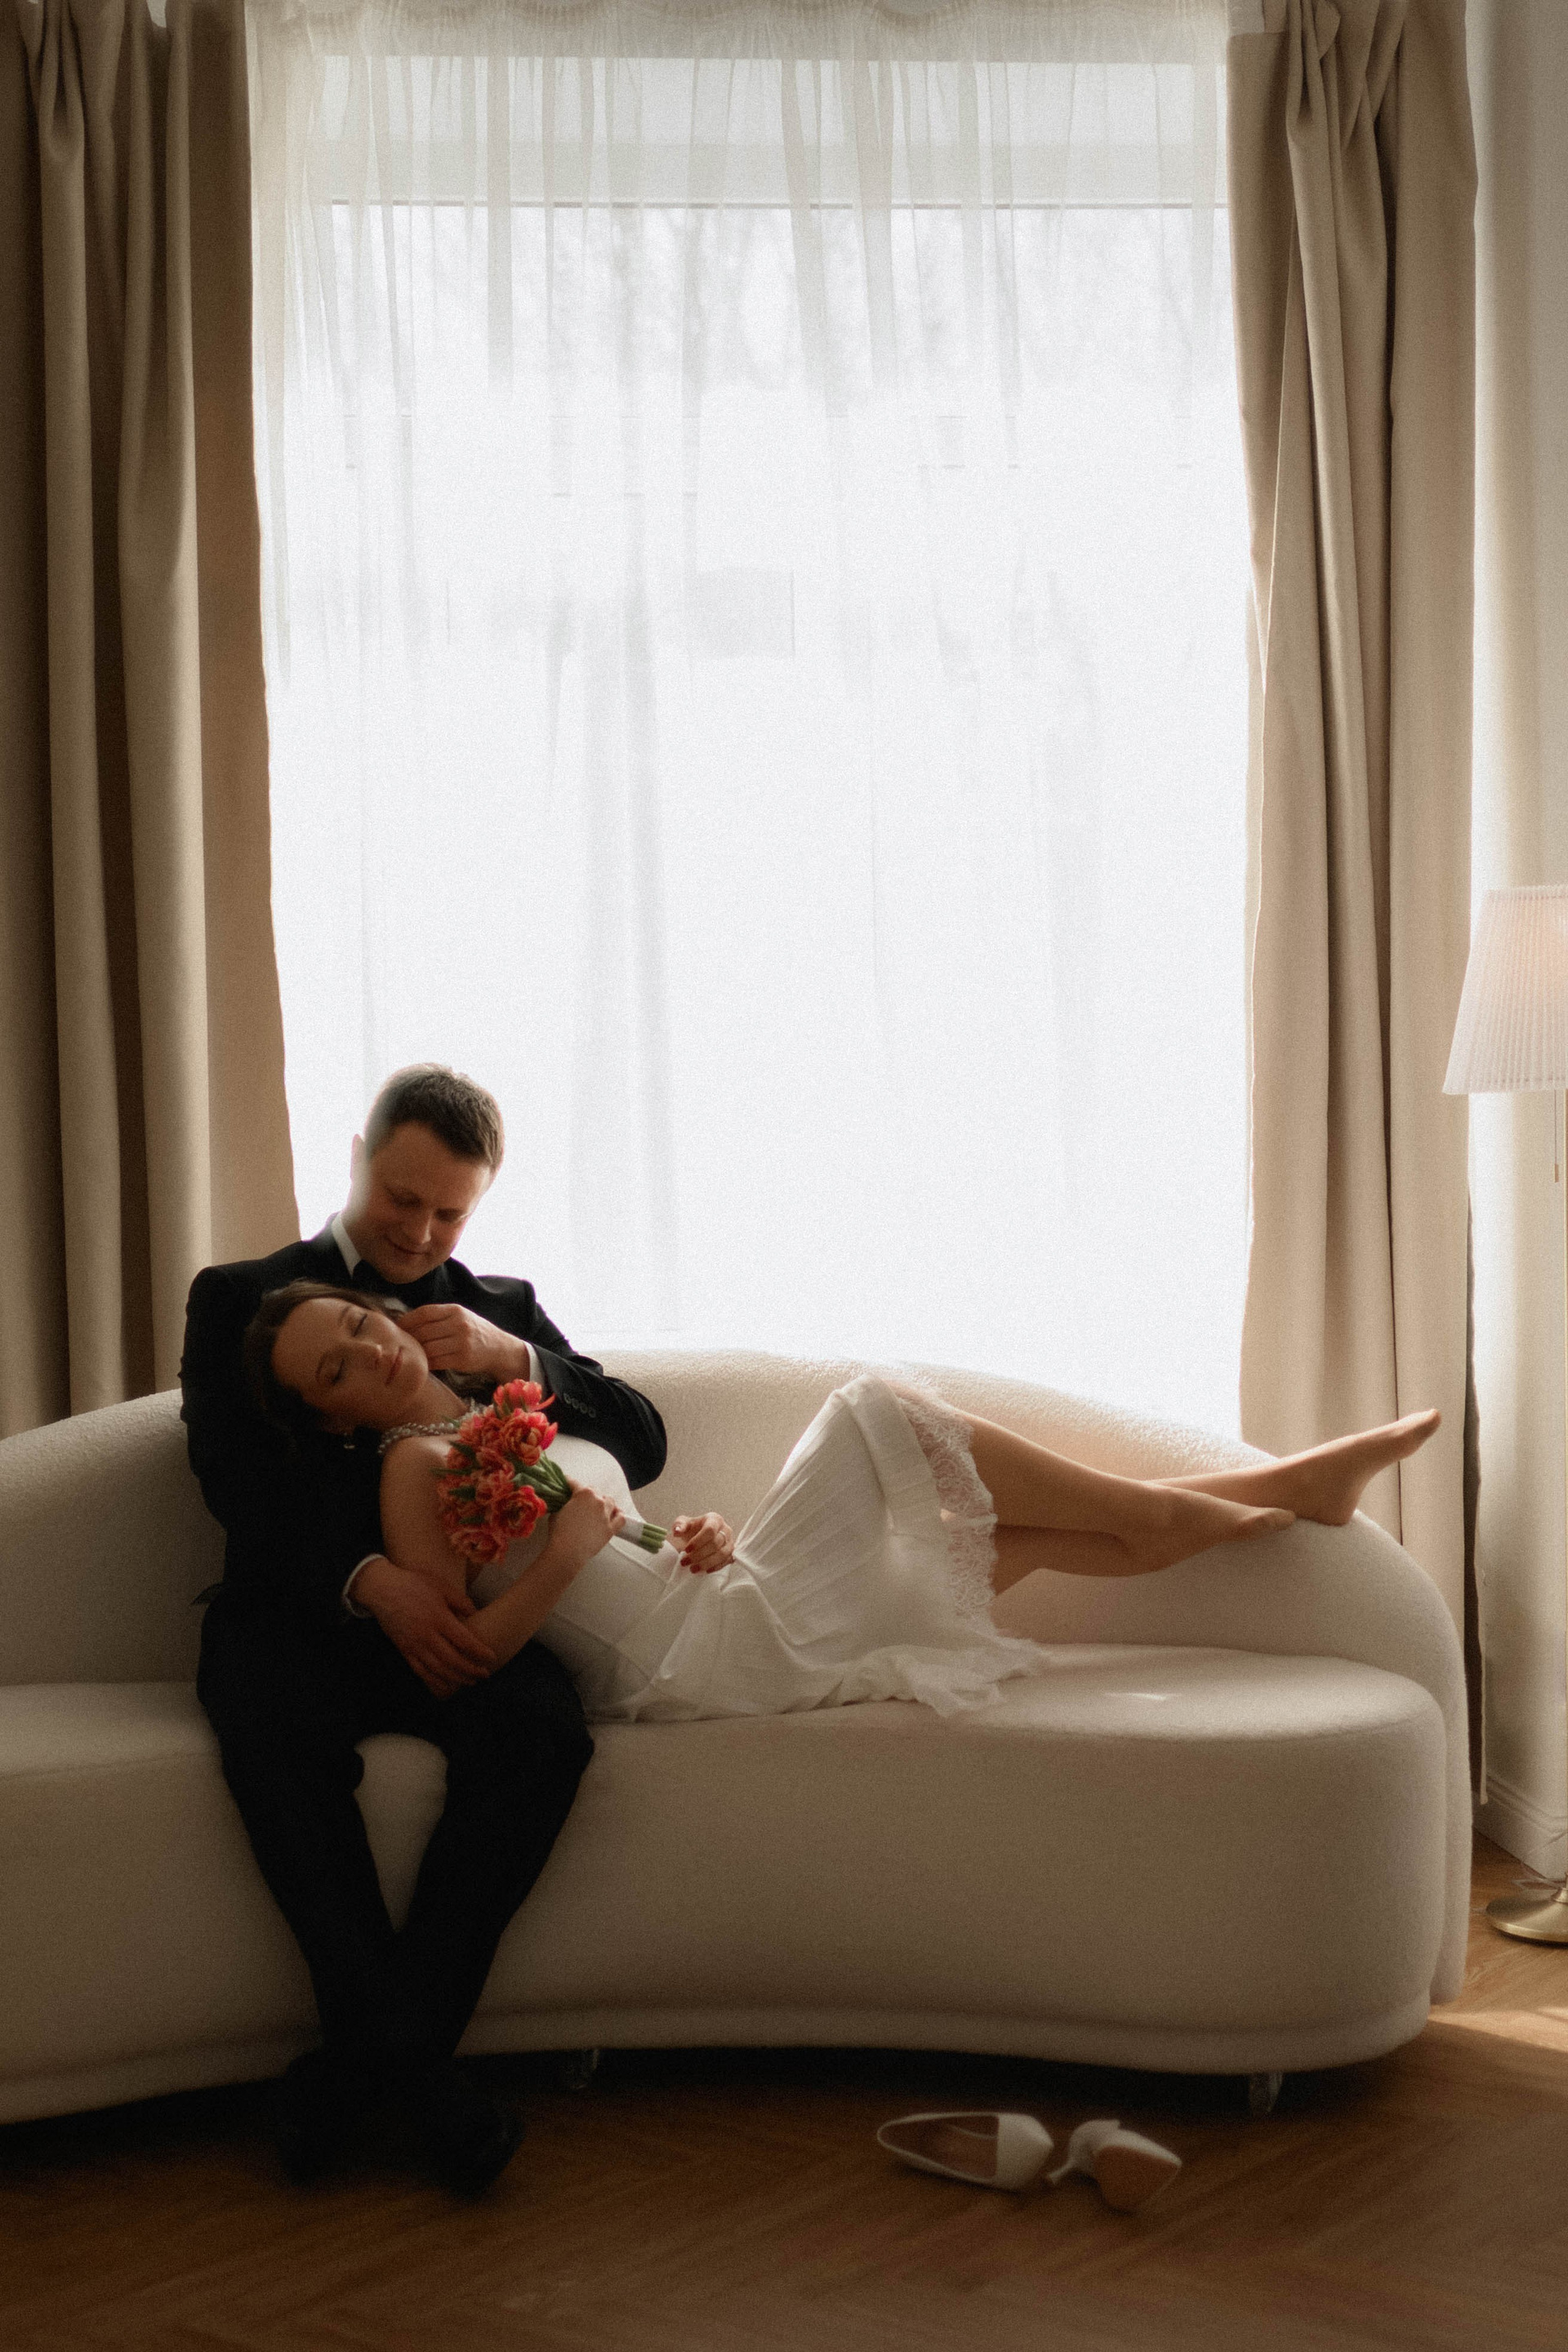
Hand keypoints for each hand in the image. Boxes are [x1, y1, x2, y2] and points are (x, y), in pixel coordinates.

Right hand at [355, 1557, 496, 1699]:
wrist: (382, 1590)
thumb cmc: (414, 1583)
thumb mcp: (441, 1586)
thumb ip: (460, 1601)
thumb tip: (475, 1612)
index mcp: (439, 1618)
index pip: (465, 1641)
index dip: (480, 1652)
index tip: (491, 1658)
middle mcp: (427, 1635)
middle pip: (453, 1660)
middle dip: (471, 1670)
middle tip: (485, 1674)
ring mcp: (414, 1645)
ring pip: (438, 1669)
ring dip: (456, 1678)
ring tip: (470, 1682)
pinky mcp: (404, 1650)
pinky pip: (421, 1671)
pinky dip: (434, 1681)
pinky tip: (445, 1687)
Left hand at [397, 1304, 530, 1382]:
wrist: (499, 1347)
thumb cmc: (473, 1331)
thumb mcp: (460, 1316)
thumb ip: (438, 1317)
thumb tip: (406, 1321)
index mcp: (455, 1310)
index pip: (424, 1313)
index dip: (407, 1320)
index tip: (397, 1327)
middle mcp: (459, 1324)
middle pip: (424, 1331)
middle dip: (409, 1338)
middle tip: (399, 1344)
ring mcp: (462, 1343)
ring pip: (428, 1348)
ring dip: (417, 1352)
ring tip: (410, 1354)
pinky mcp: (463, 1359)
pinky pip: (436, 1362)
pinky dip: (426, 1363)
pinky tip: (423, 1363)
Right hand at [553, 1486, 624, 1569]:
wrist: (568, 1552)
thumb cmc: (559, 1532)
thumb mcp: (557, 1512)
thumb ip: (563, 1503)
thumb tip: (565, 1502)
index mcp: (584, 1493)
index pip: (575, 1483)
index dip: (569, 1484)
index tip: (566, 1485)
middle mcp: (598, 1501)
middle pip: (595, 1491)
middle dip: (586, 1494)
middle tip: (579, 1500)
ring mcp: (606, 1514)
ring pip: (610, 1501)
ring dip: (603, 1502)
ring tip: (596, 1507)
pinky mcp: (611, 1528)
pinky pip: (620, 1517)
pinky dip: (617, 1514)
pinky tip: (612, 1515)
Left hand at [672, 1513, 734, 1572]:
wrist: (697, 1537)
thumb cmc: (691, 1530)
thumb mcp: (683, 1524)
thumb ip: (679, 1525)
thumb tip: (677, 1531)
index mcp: (714, 1519)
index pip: (710, 1530)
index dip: (698, 1541)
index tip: (686, 1549)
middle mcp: (725, 1529)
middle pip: (716, 1543)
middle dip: (699, 1555)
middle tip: (685, 1562)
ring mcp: (730, 1542)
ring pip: (722, 1554)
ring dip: (706, 1563)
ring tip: (692, 1569)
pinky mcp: (731, 1553)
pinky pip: (727, 1561)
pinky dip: (715, 1567)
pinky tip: (704, 1570)